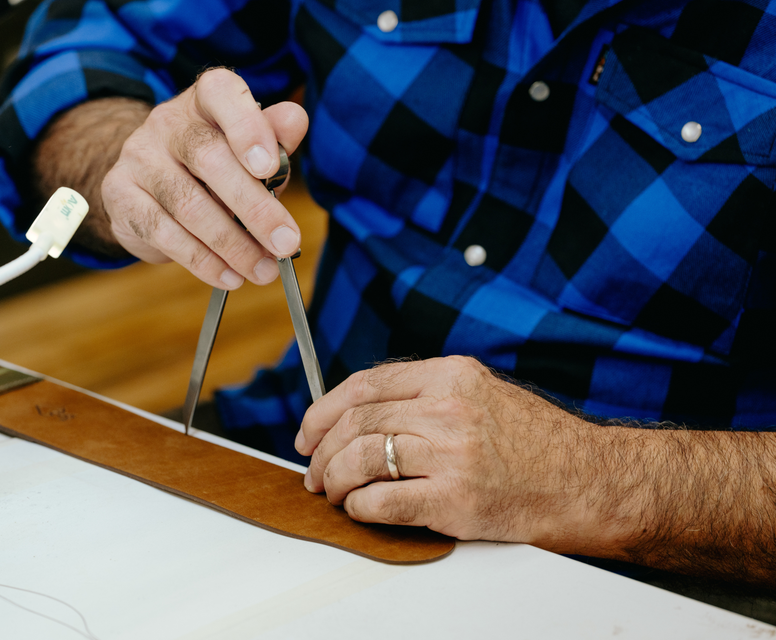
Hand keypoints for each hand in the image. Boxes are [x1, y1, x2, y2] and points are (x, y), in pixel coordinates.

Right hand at [100, 68, 308, 289]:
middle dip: (254, 207)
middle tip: (284, 243)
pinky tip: (229, 276)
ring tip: (263, 270)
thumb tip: (295, 117)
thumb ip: (275, 139)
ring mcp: (138, 156)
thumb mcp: (250, 153)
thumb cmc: (213, 169)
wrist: (148, 186)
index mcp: (204, 100)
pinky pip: (163, 232)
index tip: (270, 167)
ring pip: (187, 203)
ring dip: (231, 245)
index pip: (220, 92)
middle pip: (208, 157)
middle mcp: (167, 122)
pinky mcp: (120, 194)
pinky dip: (202, 261)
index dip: (247, 127)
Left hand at [295, 356, 598, 548]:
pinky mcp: (456, 500)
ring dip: (336, 480)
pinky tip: (362, 509)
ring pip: (362, 459)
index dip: (325, 409)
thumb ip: (426, 394)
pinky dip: (361, 507)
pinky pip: (384, 501)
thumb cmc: (537, 442)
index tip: (310, 430)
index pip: (366, 384)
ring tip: (335, 492)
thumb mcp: (482, 392)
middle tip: (314, 471)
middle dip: (323, 451)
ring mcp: (451, 454)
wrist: (589, 481)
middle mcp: (448, 409)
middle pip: (358, 423)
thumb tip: (362, 413)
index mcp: (451, 376)